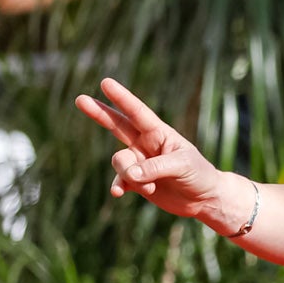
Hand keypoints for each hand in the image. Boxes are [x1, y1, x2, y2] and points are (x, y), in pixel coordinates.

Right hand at [77, 77, 245, 229]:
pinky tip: (118, 193)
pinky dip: (119, 186)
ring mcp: (140, 163)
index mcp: (160, 133)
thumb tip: (129, 175)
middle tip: (79, 99)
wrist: (204, 200)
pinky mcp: (137, 182)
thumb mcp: (182, 166)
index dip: (121, 98)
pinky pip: (119, 181)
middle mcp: (146, 144)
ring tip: (150, 186)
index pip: (137, 112)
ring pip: (119, 161)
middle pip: (117, 125)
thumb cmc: (199, 174)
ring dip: (130, 174)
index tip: (105, 82)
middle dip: (99, 113)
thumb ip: (155, 168)